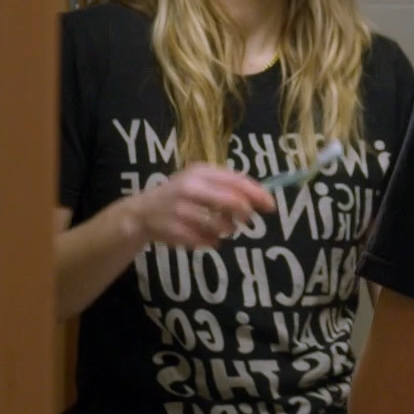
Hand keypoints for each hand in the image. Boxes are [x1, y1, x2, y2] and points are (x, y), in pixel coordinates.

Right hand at [123, 164, 276, 249]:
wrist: (142, 212)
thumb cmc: (181, 194)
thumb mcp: (202, 181)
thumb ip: (229, 186)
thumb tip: (262, 197)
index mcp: (201, 172)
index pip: (236, 181)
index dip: (257, 194)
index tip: (271, 206)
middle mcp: (190, 188)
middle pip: (232, 202)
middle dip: (245, 213)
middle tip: (247, 220)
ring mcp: (181, 210)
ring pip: (221, 225)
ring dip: (227, 230)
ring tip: (222, 229)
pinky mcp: (175, 230)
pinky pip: (206, 240)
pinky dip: (212, 242)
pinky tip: (207, 238)